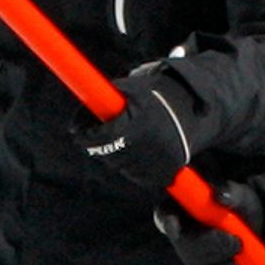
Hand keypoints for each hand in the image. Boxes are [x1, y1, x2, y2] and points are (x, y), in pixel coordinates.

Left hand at [72, 68, 195, 190]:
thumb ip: (103, 102)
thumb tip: (74, 128)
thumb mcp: (130, 88)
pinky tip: (141, 150)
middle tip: (105, 132)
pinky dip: (133, 166)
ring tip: (129, 138)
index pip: (100, 139)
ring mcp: (158, 163)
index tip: (79, 132)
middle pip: (109, 155)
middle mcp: (150, 145)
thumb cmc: (153, 96)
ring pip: (121, 167)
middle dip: (102, 145)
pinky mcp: (164, 175)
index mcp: (139, 123)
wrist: (190, 110)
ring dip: (118, 155)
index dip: (86, 136)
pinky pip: (136, 175)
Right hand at [155, 164, 264, 264]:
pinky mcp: (199, 263)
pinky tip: (234, 262)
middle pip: (181, 243)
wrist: (250, 219)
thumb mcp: (238, 193)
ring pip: (193, 261)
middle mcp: (177, 227)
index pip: (164, 214)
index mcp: (179, 204)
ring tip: (239, 245)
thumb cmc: (239, 201)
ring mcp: (187, 247)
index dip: (167, 221)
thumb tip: (219, 195)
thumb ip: (229, 192)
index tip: (175, 224)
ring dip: (218, 258)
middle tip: (235, 241)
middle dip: (207, 244)